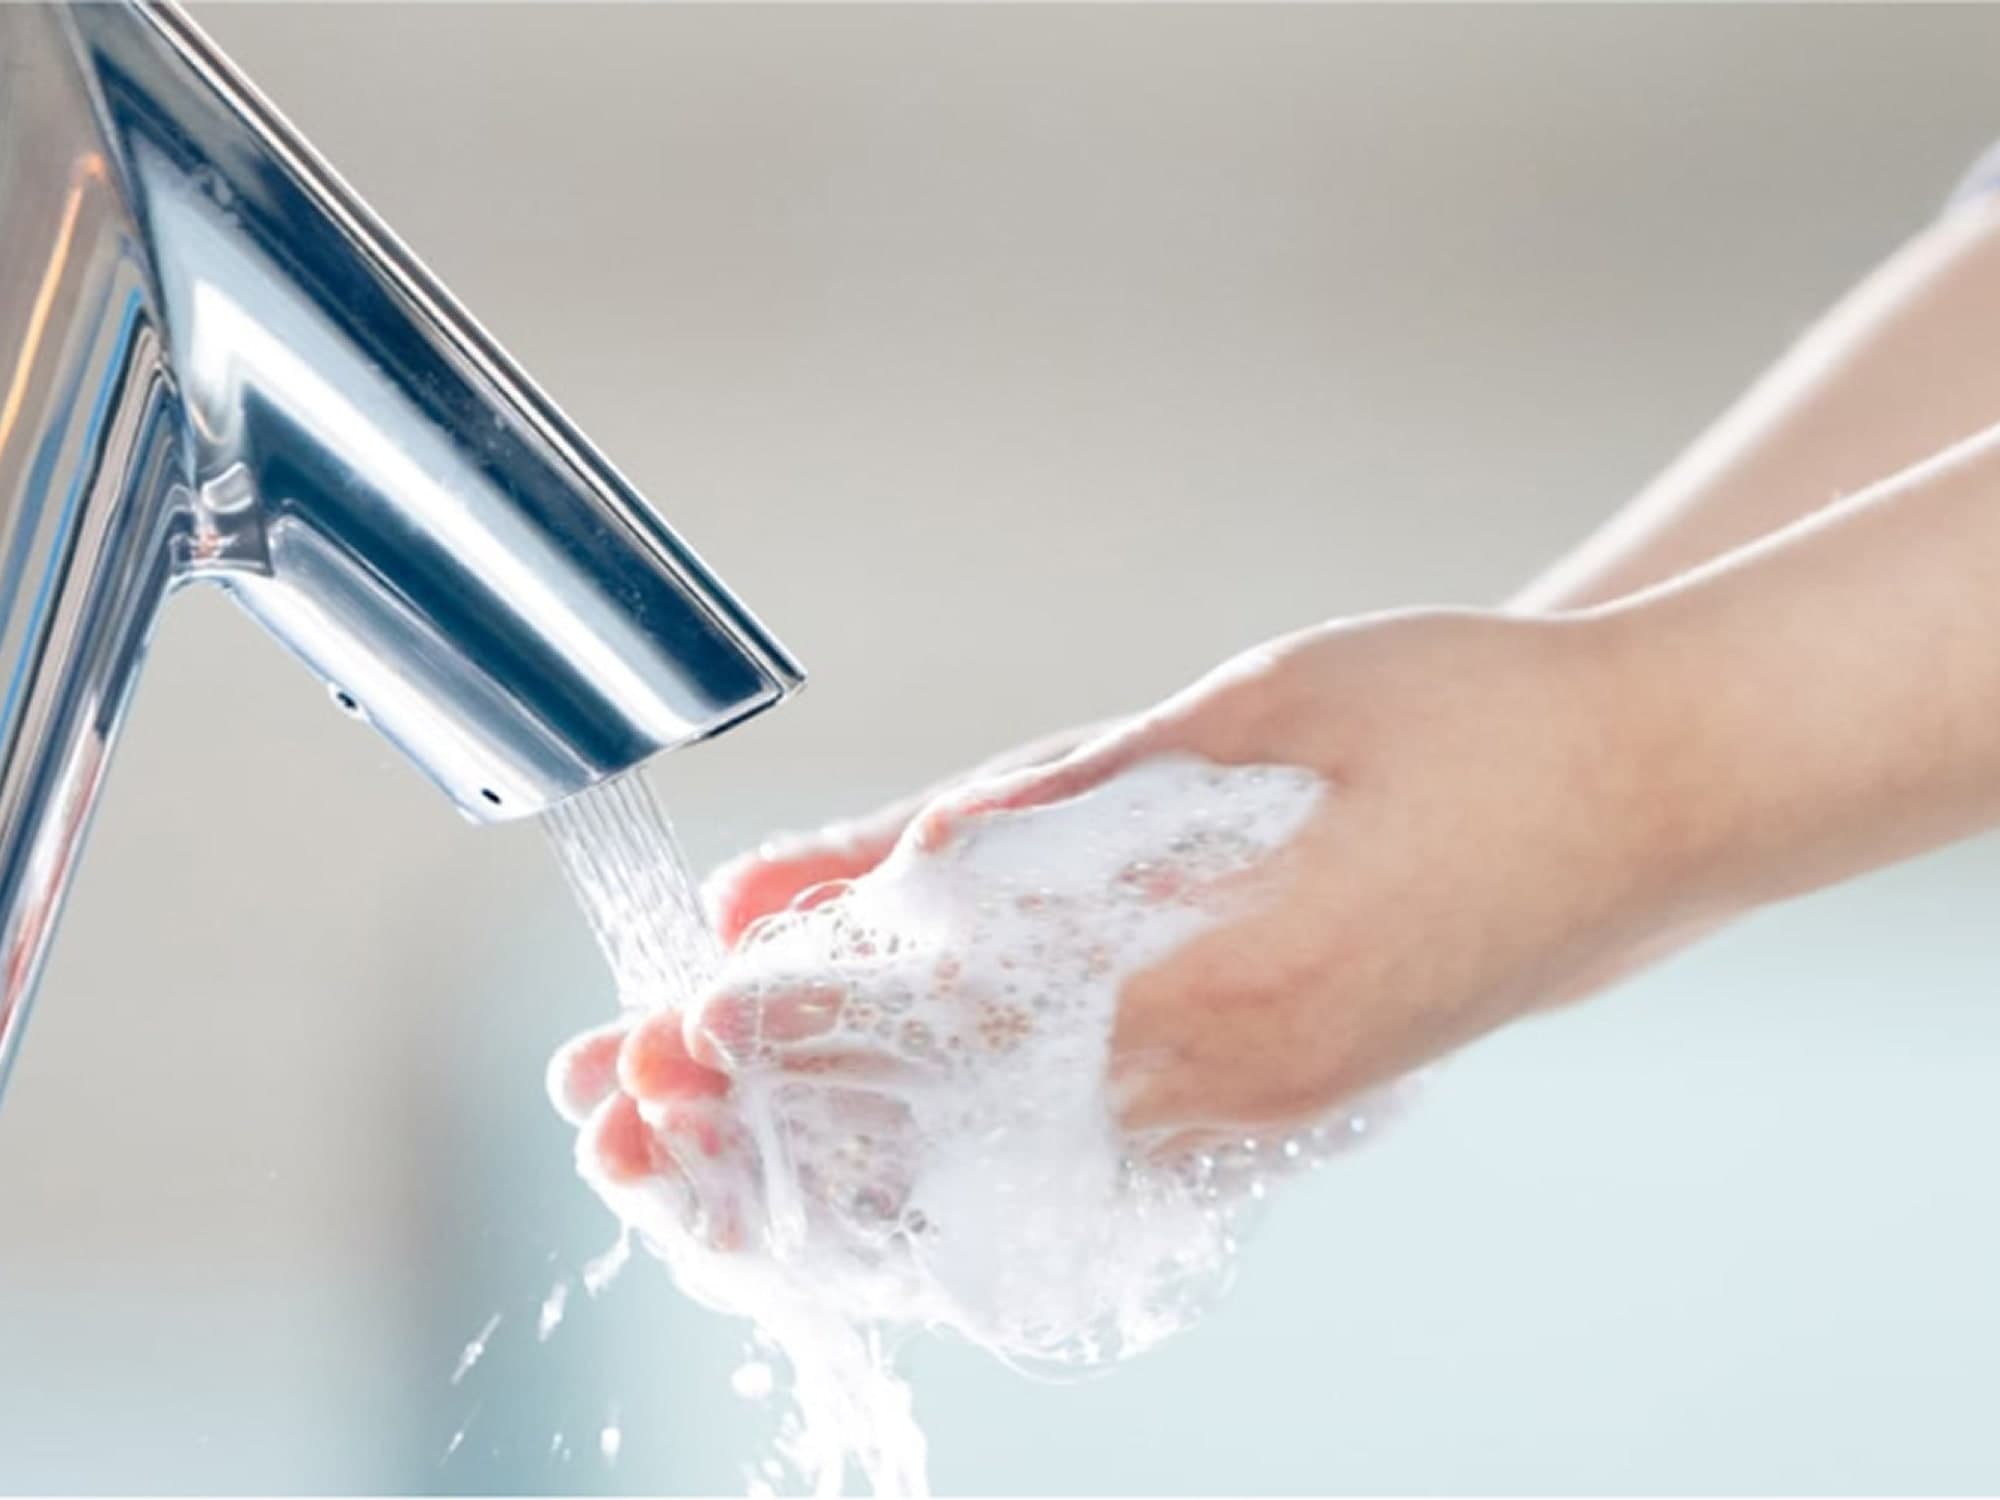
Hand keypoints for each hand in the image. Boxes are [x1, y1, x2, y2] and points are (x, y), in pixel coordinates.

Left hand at [555, 608, 1703, 1256]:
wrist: (1656, 793)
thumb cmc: (1471, 718)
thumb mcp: (1245, 715)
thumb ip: (1059, 805)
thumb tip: (887, 864)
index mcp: (1220, 981)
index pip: (947, 1025)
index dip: (794, 1020)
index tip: (669, 1020)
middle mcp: (1228, 1083)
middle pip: (950, 1123)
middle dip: (771, 1110)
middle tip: (617, 1099)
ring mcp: (1254, 1116)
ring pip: (1000, 1160)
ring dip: (841, 1148)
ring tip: (690, 1147)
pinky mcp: (1273, 1106)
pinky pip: (1077, 1149)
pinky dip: (952, 1147)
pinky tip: (863, 1141)